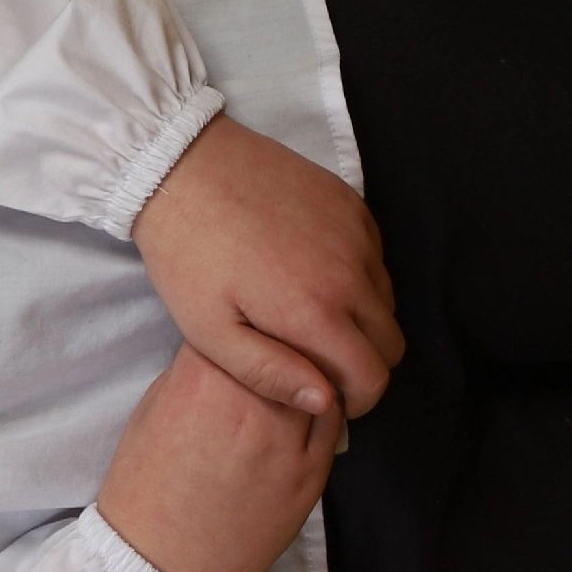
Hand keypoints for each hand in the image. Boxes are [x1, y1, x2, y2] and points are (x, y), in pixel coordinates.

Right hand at [90, 344, 341, 571]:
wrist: (160, 558)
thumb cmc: (146, 484)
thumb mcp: (156, 407)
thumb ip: (197, 371)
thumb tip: (233, 348)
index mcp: (201, 383)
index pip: (241, 324)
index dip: (243, 321)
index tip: (242, 325)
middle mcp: (249, 406)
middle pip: (288, 344)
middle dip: (282, 338)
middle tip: (277, 340)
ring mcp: (285, 442)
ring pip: (319, 377)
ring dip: (311, 367)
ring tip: (297, 368)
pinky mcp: (309, 475)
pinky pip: (334, 422)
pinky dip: (326, 406)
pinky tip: (311, 405)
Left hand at [129, 111, 405, 422]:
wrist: (180, 168)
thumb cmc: (187, 257)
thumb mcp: (210, 332)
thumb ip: (270, 374)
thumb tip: (326, 403)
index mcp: (316, 312)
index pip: (374, 377)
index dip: (356, 400)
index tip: (329, 399)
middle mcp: (351, 274)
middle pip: (391, 343)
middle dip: (365, 365)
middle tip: (320, 365)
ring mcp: (357, 234)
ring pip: (387, 300)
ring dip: (361, 320)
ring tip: (310, 319)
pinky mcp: (352, 204)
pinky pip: (376, 257)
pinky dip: (358, 277)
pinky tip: (311, 275)